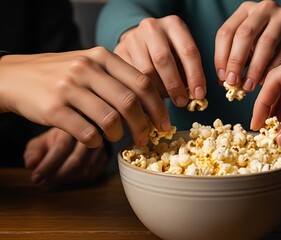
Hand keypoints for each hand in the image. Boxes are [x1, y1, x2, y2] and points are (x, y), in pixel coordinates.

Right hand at [0, 47, 169, 146]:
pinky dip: (96, 142)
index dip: (158, 107)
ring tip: (116, 137)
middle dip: (144, 126)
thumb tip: (152, 107)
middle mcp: (87, 69)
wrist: (16, 77)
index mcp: (102, 56)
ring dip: (118, 135)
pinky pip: (87, 133)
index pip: (142, 82)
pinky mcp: (53, 109)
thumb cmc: (62, 75)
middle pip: (130, 102)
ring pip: (110, 120)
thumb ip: (118, 79)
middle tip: (146, 139)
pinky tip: (94, 140)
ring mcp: (69, 88)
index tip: (164, 124)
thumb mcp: (90, 65)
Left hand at [23, 128, 108, 186]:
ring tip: (51, 180)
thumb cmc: (58, 140)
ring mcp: (101, 146)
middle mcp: (91, 133)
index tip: (35, 177)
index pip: (62, 147)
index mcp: (73, 125)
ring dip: (66, 179)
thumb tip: (30, 164)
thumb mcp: (42, 141)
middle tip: (42, 182)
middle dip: (57, 175)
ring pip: (85, 169)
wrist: (81, 134)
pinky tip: (65, 178)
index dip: (48, 165)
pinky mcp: (105, 157)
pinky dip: (76, 179)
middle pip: (76, 160)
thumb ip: (33, 151)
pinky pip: (92, 173)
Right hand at [115, 15, 206, 106]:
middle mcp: (152, 27)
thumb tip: (195, 96)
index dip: (195, 75)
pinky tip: (150, 100)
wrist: (141, 41)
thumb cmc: (169, 52)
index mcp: (174, 25)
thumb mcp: (182, 54)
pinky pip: (131, 77)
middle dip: (174, 84)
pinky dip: (142, 93)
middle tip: (181, 102)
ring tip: (166, 102)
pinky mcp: (118, 52)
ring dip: (158, 91)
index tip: (199, 95)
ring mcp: (133, 39)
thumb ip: (188, 72)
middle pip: (163, 60)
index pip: (188, 51)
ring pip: (145, 71)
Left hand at [215, 1, 280, 90]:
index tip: (222, 77)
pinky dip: (274, 68)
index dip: (220, 57)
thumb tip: (225, 82)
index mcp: (245, 10)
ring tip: (249, 86)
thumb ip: (239, 56)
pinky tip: (267, 81)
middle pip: (244, 35)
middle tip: (233, 82)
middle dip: (236, 61)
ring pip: (265, 43)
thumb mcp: (252, 39)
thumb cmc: (272, 36)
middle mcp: (263, 9)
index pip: (226, 32)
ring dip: (255, 68)